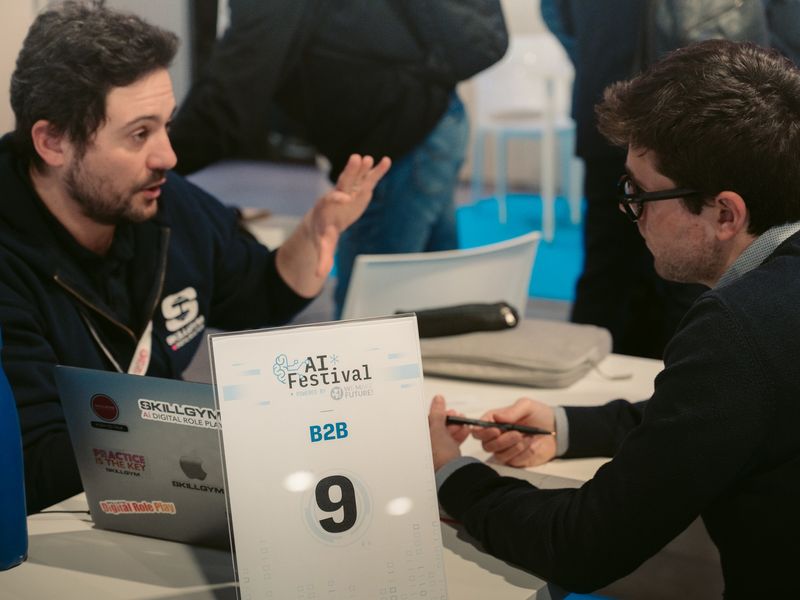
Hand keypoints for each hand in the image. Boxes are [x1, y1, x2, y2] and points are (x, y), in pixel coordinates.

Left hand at [307, 154, 390, 276]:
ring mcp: (350, 190)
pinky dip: (376, 170)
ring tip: (369, 158)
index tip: (342, 197)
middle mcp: (339, 195)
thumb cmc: (323, 230)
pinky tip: (386, 160)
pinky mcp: (359, 189)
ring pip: (356, 177)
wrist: (323, 216)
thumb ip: (323, 258)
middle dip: (350, 172)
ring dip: (363, 168)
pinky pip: (369, 178)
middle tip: (355, 159)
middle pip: (344, 182)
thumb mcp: (324, 244)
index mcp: (329, 208)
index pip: (332, 202)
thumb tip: (318, 276)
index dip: (337, 199)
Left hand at [428, 395, 469, 470]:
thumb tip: (437, 399)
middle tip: (457, 416)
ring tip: (463, 424)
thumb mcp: (438, 429)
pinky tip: (465, 432)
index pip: (426, 422)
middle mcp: (424, 447)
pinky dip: (457, 437)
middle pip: (436, 428)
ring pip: (444, 435)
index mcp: (418, 440)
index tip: (446, 410)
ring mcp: (434, 453)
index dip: (438, 414)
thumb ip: (438, 413)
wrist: (453, 474)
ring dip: (455, 428)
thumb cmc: (440, 456)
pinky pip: (450, 443)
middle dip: (449, 420)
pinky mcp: (445, 459)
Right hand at [472, 398, 556, 467]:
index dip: (483, 432)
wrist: (557, 430)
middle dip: (501, 441)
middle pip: (486, 445)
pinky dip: (523, 453)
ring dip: (514, 447)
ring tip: (528, 438)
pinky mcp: (515, 460)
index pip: (478, 430)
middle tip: (517, 434)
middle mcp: (497, 436)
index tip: (496, 430)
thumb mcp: (527, 406)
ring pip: (499, 454)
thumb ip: (511, 411)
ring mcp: (505, 449)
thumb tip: (496, 417)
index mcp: (494, 421)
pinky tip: (532, 445)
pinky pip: (513, 461)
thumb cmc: (539, 415)